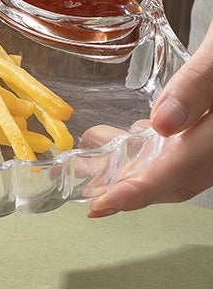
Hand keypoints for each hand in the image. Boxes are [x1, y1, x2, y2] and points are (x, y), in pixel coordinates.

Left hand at [87, 17, 212, 215]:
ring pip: (186, 168)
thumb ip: (198, 82)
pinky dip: (161, 151)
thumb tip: (163, 123)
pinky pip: (194, 151)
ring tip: (99, 155)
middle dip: (132, 187)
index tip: (99, 206)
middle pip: (182, 180)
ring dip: (142, 168)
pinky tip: (138, 136)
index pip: (182, 172)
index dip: (138, 193)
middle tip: (90, 188)